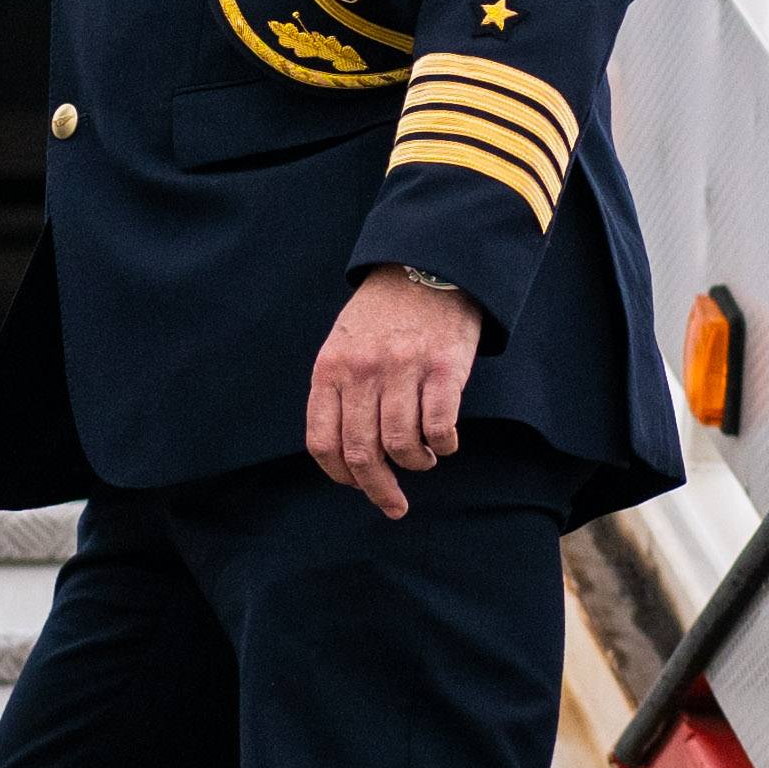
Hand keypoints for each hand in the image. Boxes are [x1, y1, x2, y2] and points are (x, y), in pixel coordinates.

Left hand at [307, 268, 482, 515]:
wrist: (428, 263)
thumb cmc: (384, 313)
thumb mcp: (344, 342)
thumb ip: (339, 389)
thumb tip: (346, 454)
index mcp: (330, 367)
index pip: (322, 442)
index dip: (339, 475)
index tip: (356, 485)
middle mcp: (362, 370)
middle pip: (362, 453)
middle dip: (378, 489)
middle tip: (393, 504)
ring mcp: (403, 369)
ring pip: (402, 446)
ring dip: (415, 464)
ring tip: (423, 459)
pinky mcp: (444, 368)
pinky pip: (439, 428)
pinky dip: (443, 445)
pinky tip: (445, 442)